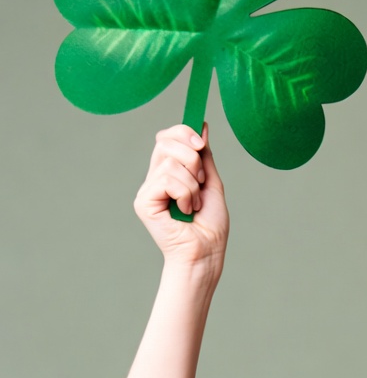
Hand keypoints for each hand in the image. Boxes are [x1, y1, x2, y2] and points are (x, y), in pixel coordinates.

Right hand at [133, 123, 229, 268]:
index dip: (183, 132)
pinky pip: (166, 179)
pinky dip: (185, 194)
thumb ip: (205, 156)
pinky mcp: (143, 202)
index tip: (201, 143)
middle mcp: (155, 178)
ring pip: (171, 162)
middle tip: (201, 181)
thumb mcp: (211, 183)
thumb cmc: (210, 225)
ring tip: (194, 205)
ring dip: (193, 185)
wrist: (207, 253)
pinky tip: (185, 211)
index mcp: (170, 172)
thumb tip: (202, 125)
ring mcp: (148, 190)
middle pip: (166, 142)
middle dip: (193, 157)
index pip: (167, 137)